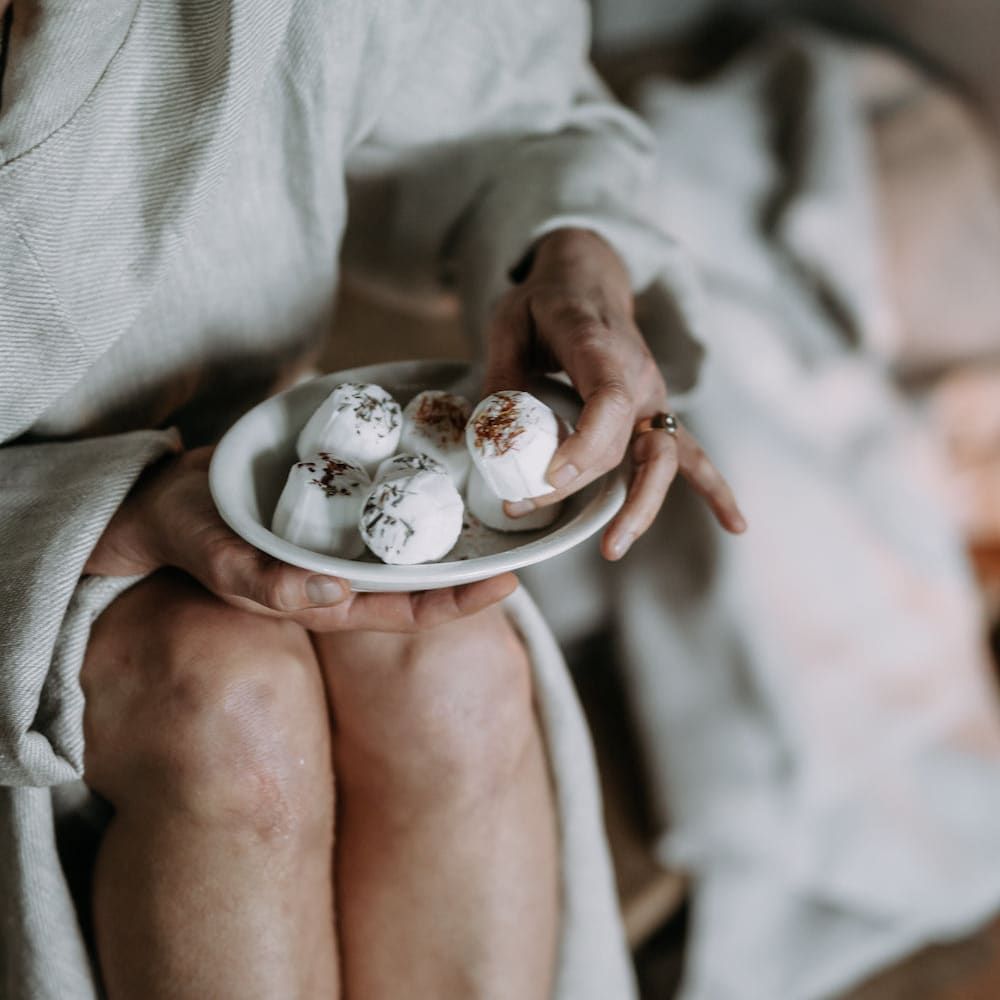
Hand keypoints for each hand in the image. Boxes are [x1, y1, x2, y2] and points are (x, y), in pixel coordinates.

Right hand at [85, 446, 516, 631]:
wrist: (167, 497)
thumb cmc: (193, 536)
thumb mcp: (223, 560)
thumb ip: (268, 583)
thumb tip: (337, 596)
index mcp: (328, 603)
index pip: (406, 613)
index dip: (458, 605)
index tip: (508, 585)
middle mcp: (346, 574)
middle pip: (423, 576)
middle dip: (474, 563)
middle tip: (524, 535)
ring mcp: (344, 540)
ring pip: (412, 539)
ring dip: (454, 525)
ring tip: (503, 502)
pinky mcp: (338, 505)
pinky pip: (389, 501)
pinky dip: (419, 489)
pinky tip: (450, 463)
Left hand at [482, 227, 745, 558]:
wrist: (590, 280)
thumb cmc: (547, 302)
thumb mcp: (510, 321)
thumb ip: (502, 372)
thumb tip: (494, 431)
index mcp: (602, 346)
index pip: (610, 403)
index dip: (584, 446)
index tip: (548, 480)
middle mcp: (639, 376)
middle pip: (625, 443)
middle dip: (582, 484)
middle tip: (528, 508)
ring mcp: (654, 398)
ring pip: (663, 459)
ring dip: (643, 506)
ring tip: (614, 548)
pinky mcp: (656, 414)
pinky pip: (691, 455)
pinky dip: (715, 490)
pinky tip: (736, 526)